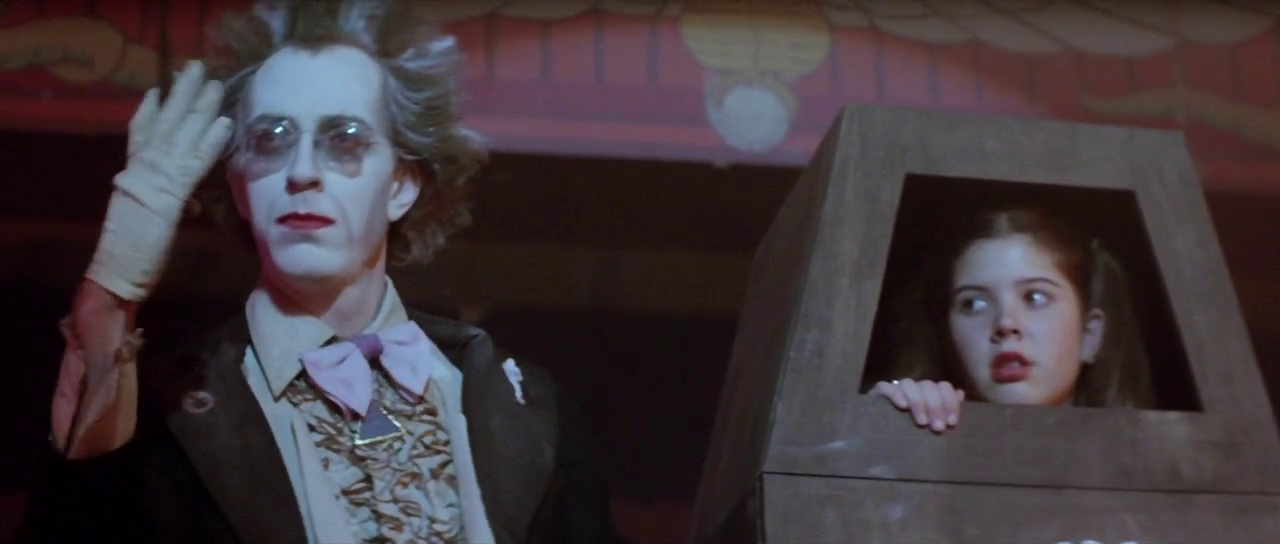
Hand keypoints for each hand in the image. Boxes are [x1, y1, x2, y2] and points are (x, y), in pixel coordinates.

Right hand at [86, 60, 232, 300]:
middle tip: (196, 68)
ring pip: (182, 132)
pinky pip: (197, 160)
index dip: (149, 109)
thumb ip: (170, 203)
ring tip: (215, 84)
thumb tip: (191, 202)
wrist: (119, 265)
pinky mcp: (172, 190)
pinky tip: (224, 123)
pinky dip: (211, 141)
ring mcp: (157, 174)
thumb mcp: (150, 219)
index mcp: (132, 172)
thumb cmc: (131, 250)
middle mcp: (143, 166)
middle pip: (165, 120)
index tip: (157, 89)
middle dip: (181, 93)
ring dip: (201, 106)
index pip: (140, 132)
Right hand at [871, 379, 964, 432]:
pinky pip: (885, 387)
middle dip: (936, 407)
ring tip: (922, 422)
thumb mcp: (933, 422)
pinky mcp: (878, 393)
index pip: (944, 387)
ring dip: (918, 402)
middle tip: (938, 428)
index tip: (952, 422)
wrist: (880, 435)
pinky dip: (896, 394)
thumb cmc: (912, 432)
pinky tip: (902, 406)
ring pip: (909, 384)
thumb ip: (947, 408)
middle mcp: (914, 387)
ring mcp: (896, 388)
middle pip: (928, 385)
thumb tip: (960, 395)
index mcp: (929, 392)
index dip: (950, 402)